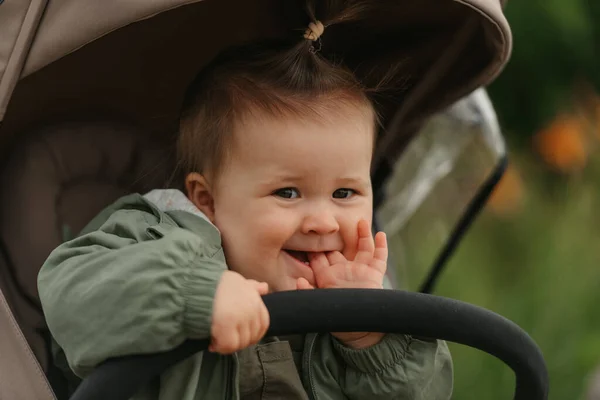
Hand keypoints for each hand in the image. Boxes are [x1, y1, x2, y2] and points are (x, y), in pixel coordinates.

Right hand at [210, 270, 269, 353]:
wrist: (200, 282)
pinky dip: (220, 348)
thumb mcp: (239, 280)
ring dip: (228, 345)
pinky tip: (213, 344)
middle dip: (238, 341)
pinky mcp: (226, 325)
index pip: (262, 326)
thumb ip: (252, 286)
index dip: (251, 334)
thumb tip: (264, 287)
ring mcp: (240, 318)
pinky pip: (228, 345)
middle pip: (250, 337)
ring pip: (240, 343)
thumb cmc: (218, 282)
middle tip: (225, 339)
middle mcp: (251, 310)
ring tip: (216, 340)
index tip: (239, 336)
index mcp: (256, 301)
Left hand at [296, 219, 387, 348]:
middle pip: (340, 248)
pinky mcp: (374, 275)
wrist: (360, 330)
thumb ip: (309, 293)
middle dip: (338, 235)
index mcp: (328, 277)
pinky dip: (382, 246)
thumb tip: (299, 281)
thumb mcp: (320, 304)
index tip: (311, 231)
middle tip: (335, 221)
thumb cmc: (337, 319)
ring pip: (362, 248)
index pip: (320, 257)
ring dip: (363, 235)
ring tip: (361, 222)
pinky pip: (380, 258)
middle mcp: (343, 271)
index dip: (315, 246)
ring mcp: (360, 272)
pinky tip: (381, 234)